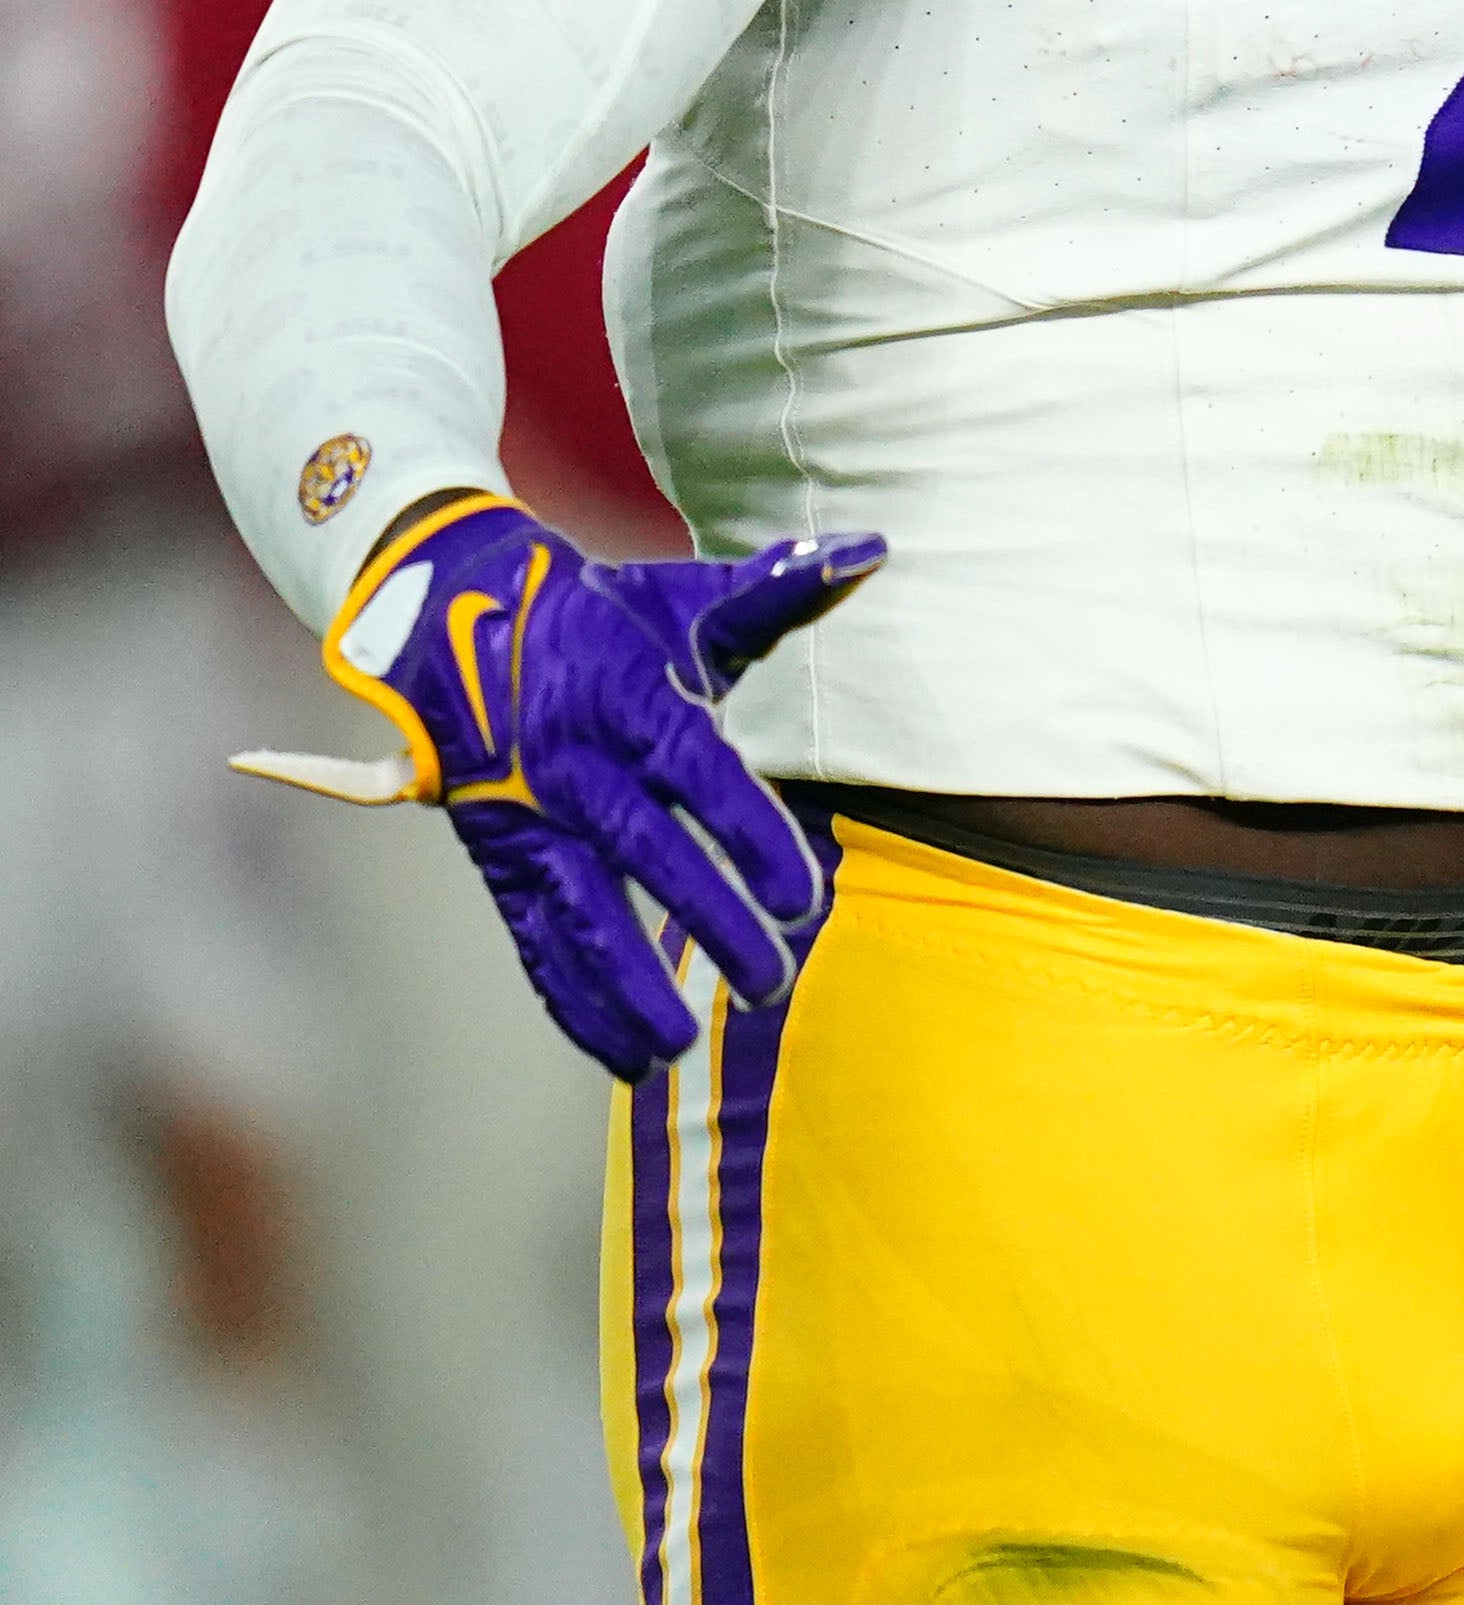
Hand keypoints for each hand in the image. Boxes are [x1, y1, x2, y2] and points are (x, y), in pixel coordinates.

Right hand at [235, 495, 881, 1079]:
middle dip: (706, 922)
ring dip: (625, 988)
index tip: (801, 896)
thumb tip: (871, 548)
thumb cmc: (602, 617)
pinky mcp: (497, 859)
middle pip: (645, 855)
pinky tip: (621, 1056)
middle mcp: (573, 766)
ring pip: (577, 915)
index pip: (700, 779)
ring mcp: (527, 820)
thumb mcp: (684, 600)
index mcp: (632, 702)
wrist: (451, 618)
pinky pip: (534, 940)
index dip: (750, 838)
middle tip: (771, 980)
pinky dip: (572, 1002)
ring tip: (681, 1049)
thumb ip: (777, 593)